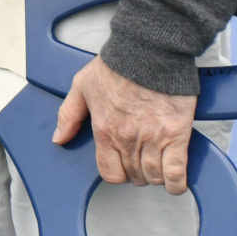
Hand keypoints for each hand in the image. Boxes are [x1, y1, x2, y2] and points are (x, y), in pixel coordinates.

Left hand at [54, 56, 198, 193]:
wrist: (149, 52)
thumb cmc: (117, 66)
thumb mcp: (81, 86)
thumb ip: (68, 115)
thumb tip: (59, 138)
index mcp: (104, 129)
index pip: (109, 172)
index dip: (116, 173)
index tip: (121, 166)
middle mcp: (127, 138)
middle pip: (134, 176)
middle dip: (137, 173)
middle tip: (141, 162)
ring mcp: (153, 139)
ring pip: (154, 177)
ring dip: (156, 177)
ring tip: (157, 166)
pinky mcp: (177, 135)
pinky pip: (177, 173)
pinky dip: (177, 183)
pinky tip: (175, 181)